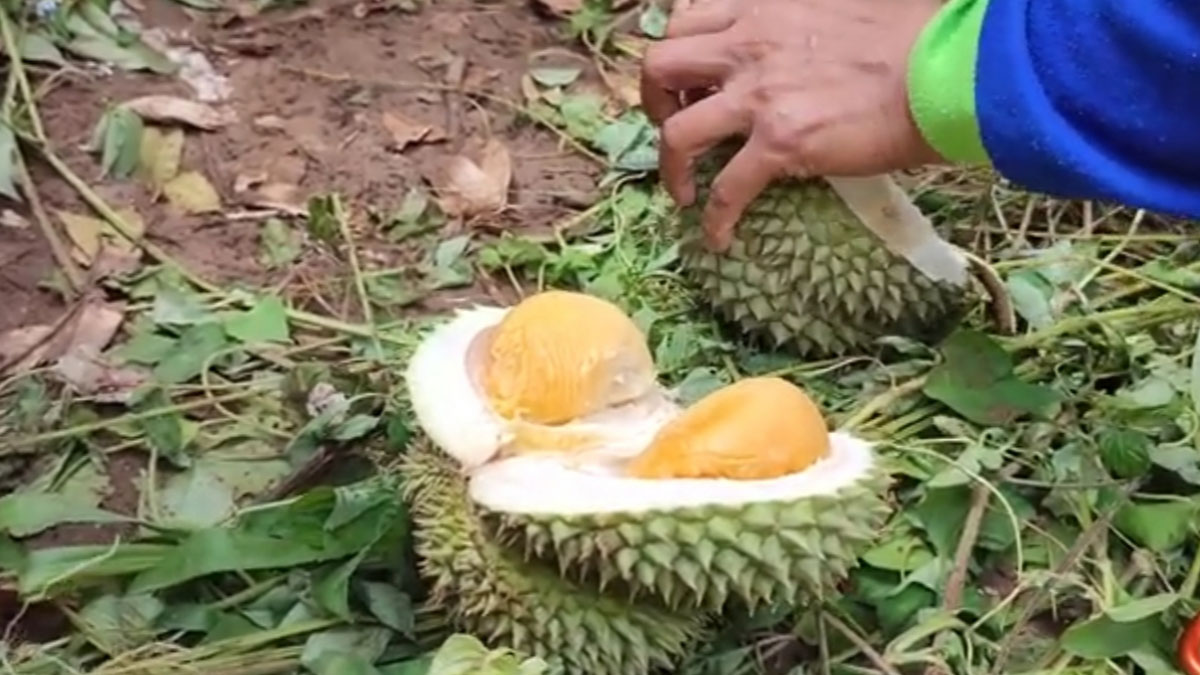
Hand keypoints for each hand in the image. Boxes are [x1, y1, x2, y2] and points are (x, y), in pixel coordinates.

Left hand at [641, 0, 944, 250]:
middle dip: (654, 102)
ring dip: (669, 166)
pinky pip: (726, 189)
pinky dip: (714, 219)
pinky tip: (720, 238)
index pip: (684, 17)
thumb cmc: (911, 37)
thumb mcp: (839, 6)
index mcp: (761, 6)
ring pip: (677, 132)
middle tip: (674, 125)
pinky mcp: (780, 142)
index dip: (677, 51)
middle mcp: (748, 43)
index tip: (690, 79)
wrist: (947, 69)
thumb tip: (793, 50)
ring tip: (683, 192)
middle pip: (660, 66)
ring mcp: (759, 94)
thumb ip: (798, 22)